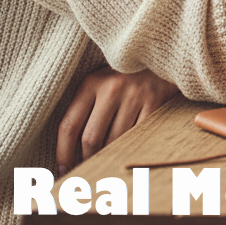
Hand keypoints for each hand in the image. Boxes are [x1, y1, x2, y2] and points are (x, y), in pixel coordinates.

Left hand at [57, 66, 178, 173]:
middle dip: (88, 159)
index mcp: (91, 83)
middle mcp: (112, 88)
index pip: (69, 126)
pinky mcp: (155, 100)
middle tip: (88, 170)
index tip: (63, 169)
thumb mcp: (101, 83)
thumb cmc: (125, 76)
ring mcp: (135, 94)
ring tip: (107, 162)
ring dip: (110, 156)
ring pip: (115, 141)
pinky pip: (138, 135)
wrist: (162, 54)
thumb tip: (69, 153)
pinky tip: (128, 151)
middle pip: (91, 139)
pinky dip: (131, 147)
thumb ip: (85, 110)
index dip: (63, 153)